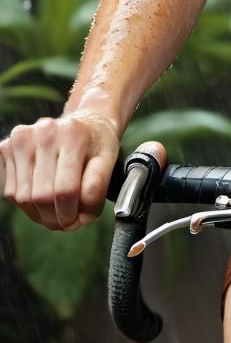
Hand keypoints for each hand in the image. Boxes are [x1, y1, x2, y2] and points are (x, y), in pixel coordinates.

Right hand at [0, 113, 120, 230]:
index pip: (66, 190)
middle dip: (54, 217)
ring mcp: (22, 138)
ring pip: (22, 197)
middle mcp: (44, 132)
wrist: (84, 121)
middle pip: (41, 196)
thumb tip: (84, 215)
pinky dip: (27, 203)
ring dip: (39, 213)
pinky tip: (44, 196)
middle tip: (67, 221)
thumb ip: (99, 185)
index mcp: (73, 134)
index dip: (70, 213)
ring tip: (56, 211)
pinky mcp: (6, 147)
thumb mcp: (109, 159)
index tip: (76, 222)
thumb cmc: (97, 143)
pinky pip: (10, 191)